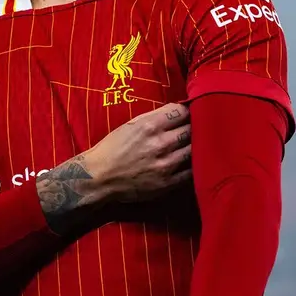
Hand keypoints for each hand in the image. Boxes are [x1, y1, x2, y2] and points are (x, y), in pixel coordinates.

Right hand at [35, 103, 190, 233]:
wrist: (99, 177)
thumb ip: (156, 118)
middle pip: (192, 130)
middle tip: (196, 128)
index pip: (182, 111)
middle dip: (195, 127)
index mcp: (149, 126)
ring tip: (195, 145)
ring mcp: (165, 165)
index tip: (189, 114)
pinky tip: (190, 162)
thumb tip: (179, 111)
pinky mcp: (167, 183)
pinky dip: (194, 166)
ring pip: (194, 150)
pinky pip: (191, 172)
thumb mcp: (131, 125)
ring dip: (195, 146)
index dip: (188, 111)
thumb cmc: (113, 148)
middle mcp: (160, 143)